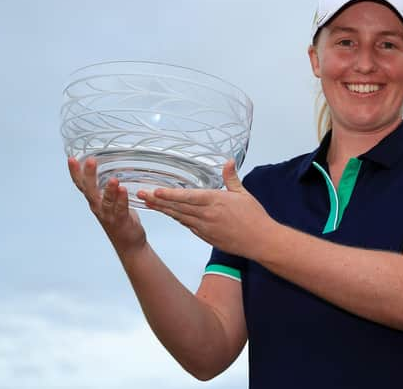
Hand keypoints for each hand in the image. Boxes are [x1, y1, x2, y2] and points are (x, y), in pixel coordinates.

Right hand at [67, 157, 146, 254]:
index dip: (75, 173)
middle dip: (89, 176)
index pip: (82, 185)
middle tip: (90, 161)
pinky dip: (122, 200)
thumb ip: (109, 188)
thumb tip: (113, 169)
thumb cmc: (121, 220)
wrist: (129, 244)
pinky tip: (123, 190)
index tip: (71, 159)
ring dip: (109, 190)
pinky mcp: (121, 221)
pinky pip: (120, 209)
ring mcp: (108, 215)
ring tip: (113, 179)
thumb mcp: (111, 202)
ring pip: (106, 201)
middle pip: (90, 190)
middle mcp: (98, 207)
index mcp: (95, 201)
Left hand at [139, 160, 273, 258]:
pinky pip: (188, 225)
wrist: (260, 241)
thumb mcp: (243, 193)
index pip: (187, 197)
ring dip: (164, 210)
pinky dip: (177, 218)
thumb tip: (228, 161)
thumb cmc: (254, 217)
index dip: (169, 194)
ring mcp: (205, 227)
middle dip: (158, 201)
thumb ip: (231, 177)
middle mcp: (207, 215)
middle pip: (178, 207)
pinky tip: (169, 214)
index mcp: (215, 201)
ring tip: (149, 203)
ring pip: (179, 217)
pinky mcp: (206, 237)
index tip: (155, 190)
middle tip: (142, 194)